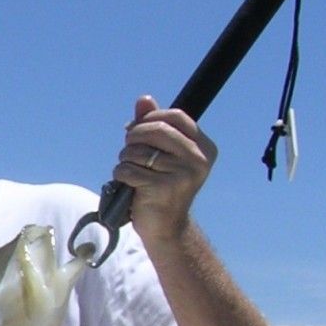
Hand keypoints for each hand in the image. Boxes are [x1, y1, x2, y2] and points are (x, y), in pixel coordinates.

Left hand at [116, 96, 215, 241]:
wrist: (165, 226)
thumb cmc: (161, 186)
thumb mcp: (163, 154)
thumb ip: (155, 125)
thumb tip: (144, 99)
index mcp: (204, 147)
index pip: (174, 116)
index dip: (149, 118)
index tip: (137, 131)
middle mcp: (198, 159)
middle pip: (154, 129)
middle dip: (133, 138)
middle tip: (129, 152)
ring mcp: (183, 174)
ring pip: (137, 150)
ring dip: (125, 159)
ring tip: (132, 172)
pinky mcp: (163, 188)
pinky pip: (128, 170)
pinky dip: (120, 175)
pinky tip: (128, 185)